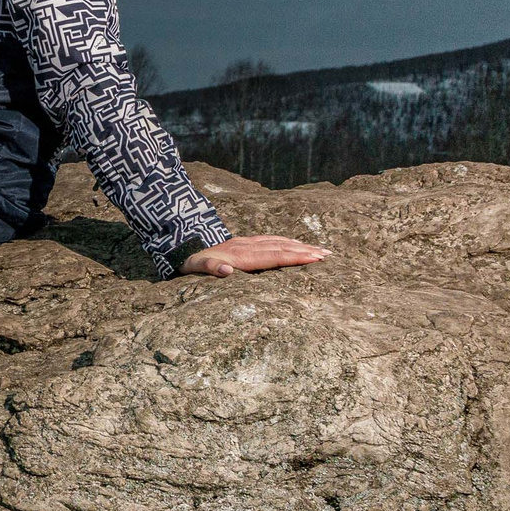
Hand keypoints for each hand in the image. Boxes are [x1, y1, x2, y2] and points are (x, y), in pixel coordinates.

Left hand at [179, 235, 329, 276]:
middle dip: (305, 251)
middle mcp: (246, 246)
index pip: (272, 256)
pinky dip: (288, 242)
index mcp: (239, 255)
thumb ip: (209, 267)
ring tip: (321, 250)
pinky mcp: (246, 241)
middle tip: (328, 255)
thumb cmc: (190, 264)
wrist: (181, 247)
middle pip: (280, 247)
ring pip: (279, 242)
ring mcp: (247, 242)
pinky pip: (272, 240)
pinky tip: (298, 245)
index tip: (314, 258)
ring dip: (300, 245)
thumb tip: (225, 270)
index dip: (294, 257)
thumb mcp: (194, 267)